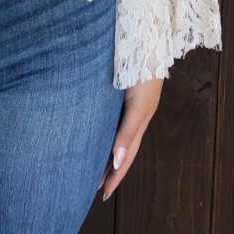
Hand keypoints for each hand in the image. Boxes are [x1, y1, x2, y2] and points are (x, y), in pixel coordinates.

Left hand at [98, 77, 163, 198]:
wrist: (145, 40)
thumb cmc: (144, 73)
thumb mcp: (139, 104)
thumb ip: (128, 131)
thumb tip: (116, 161)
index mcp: (139, 121)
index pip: (125, 155)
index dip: (115, 175)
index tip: (102, 194)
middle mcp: (131, 116)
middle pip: (119, 149)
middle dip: (108, 168)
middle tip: (92, 187)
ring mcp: (125, 104)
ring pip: (113, 134)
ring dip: (103, 152)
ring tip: (88, 166)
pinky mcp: (116, 91)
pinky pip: (109, 118)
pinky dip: (101, 131)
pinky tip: (91, 133)